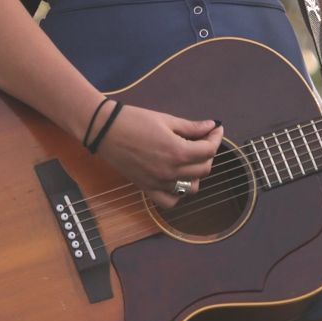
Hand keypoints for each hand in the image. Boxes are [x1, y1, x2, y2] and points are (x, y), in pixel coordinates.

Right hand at [93, 103, 223, 208]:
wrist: (106, 131)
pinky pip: (170, 201)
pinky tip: (177, 178)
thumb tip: (210, 126)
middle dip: (208, 153)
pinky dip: (178, 192)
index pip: (208, 150)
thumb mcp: (166, 119)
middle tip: (203, 139)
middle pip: (203, 169)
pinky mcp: (147, 189)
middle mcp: (171, 172)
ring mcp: (159, 183)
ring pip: (191, 188)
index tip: (215, 128)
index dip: (216, 137)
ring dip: (196, 173)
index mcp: (177, 152)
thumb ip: (191, 127)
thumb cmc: (135, 120)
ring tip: (191, 158)